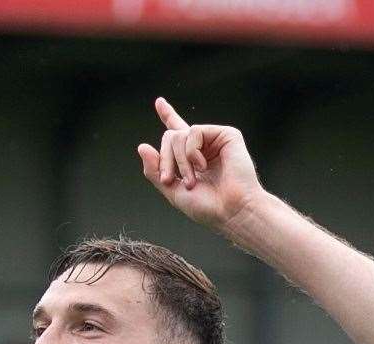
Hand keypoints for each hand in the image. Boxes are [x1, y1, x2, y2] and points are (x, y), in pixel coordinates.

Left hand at [137, 97, 264, 234]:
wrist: (231, 211)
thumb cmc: (208, 207)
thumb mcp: (173, 192)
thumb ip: (155, 171)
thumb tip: (142, 147)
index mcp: (192, 160)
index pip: (177, 135)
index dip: (168, 116)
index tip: (159, 102)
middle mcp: (203, 147)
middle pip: (170, 137)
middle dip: (165, 160)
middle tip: (171, 180)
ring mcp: (215, 140)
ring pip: (179, 135)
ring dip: (179, 160)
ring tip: (192, 180)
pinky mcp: (226, 135)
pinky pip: (194, 132)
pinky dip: (192, 151)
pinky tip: (203, 165)